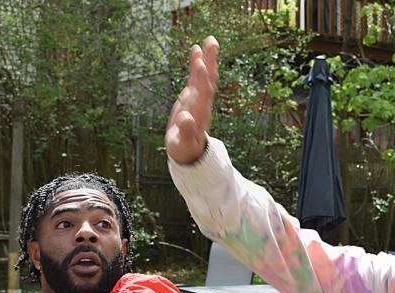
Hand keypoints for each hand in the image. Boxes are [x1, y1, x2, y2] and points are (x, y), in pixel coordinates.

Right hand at [165, 36, 218, 164]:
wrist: (188, 150)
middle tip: (212, 43)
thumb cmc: (184, 149)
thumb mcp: (182, 144)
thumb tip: (186, 119)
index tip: (201, 65)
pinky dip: (197, 63)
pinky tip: (196, 49)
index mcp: (200, 113)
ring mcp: (199, 97)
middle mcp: (202, 103)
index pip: (203, 94)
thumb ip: (186, 132)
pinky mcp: (193, 95)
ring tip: (210, 40)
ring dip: (208, 58)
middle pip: (209, 80)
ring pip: (205, 76)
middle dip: (210, 62)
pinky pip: (197, 77)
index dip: (202, 80)